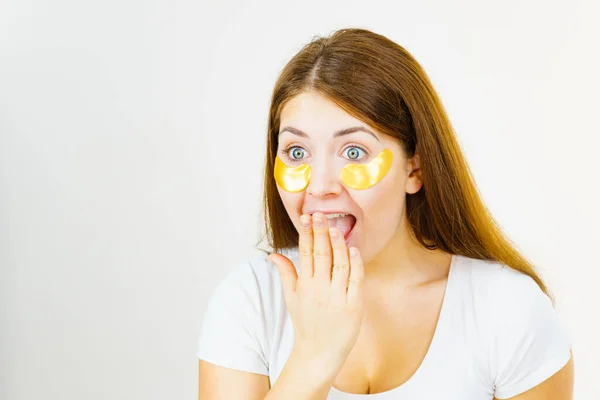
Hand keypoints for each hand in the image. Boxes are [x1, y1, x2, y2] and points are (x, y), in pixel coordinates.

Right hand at [268, 212, 364, 375]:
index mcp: (304, 284)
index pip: (305, 252)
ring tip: (336, 227)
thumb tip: (272, 254)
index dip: (306, 233)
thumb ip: (286, 273)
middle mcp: (319, 289)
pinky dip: (356, 264)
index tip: (307, 217)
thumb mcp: (291, 298)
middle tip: (320, 213)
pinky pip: (356, 280)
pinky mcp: (353, 305)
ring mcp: (337, 296)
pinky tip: (354, 250)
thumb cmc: (306, 323)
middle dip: (320, 232)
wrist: (318, 353)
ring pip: (339, 264)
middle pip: (321, 254)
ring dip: (338, 244)